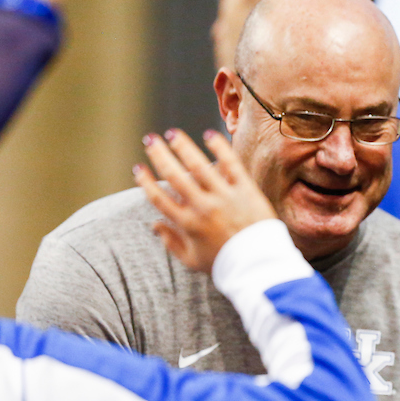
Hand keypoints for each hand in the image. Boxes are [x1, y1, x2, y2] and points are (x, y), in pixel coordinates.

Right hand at [134, 128, 278, 272]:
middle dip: (159, 156)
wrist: (260, 266)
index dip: (146, 182)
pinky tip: (209, 135)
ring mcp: (225, 198)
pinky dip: (219, 148)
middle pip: (175, 176)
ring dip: (183, 147)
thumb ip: (172, 243)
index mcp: (188, 225)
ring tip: (173, 134)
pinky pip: (231, 165)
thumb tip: (154, 225)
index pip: (159, 199)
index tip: (138, 169)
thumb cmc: (226, 264)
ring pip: (199, 166)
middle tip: (151, 141)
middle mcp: (203, 208)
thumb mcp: (193, 261)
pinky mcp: (246, 191)